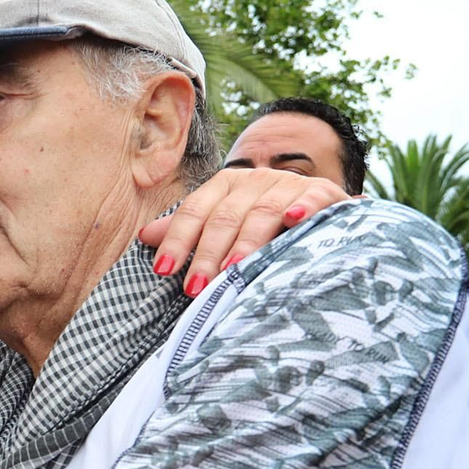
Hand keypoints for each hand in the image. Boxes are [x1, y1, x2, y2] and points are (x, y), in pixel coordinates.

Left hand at [138, 168, 349, 295]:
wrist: (317, 209)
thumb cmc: (260, 224)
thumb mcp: (222, 224)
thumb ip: (188, 229)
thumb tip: (144, 236)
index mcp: (225, 185)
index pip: (195, 211)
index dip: (178, 240)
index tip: (163, 270)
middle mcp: (254, 180)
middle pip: (224, 217)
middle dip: (208, 254)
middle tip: (195, 288)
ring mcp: (288, 185)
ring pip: (263, 212)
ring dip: (247, 242)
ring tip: (233, 270)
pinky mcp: (323, 193)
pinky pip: (313, 198)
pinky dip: (304, 207)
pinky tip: (294, 220)